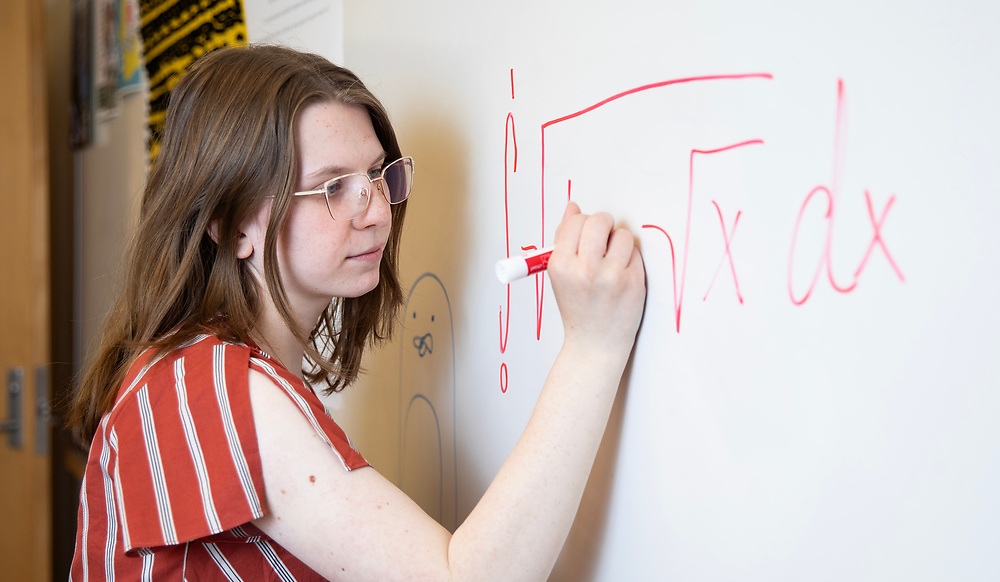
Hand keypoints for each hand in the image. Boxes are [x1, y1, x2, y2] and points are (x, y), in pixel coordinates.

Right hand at [547, 202, 645, 355]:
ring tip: (612, 261)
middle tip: (603, 241)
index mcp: (560, 265)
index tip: (587, 235)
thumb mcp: (561, 274)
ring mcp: (611, 276)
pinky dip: (630, 259)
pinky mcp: (633, 282)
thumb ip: (564, 238)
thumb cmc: (578, 308)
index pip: (576, 221)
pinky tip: (622, 275)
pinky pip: (635, 253)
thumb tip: (573, 207)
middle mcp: (584, 270)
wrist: (595, 344)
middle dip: (603, 226)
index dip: (584, 224)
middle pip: (600, 221)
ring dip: (619, 243)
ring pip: (622, 234)